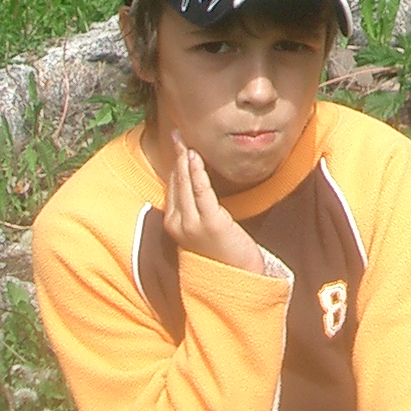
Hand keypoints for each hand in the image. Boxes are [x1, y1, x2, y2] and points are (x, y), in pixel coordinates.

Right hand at [163, 131, 264, 274]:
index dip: (174, 163)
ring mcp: (192, 225)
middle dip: (177, 155)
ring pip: (185, 184)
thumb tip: (198, 186)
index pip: (172, 186)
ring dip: (185, 159)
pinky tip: (195, 156)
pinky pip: (201, 192)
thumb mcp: (204, 229)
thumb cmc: (224, 252)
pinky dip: (196, 172)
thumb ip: (198, 209)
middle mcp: (178, 224)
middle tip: (176, 132)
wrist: (239, 278)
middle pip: (175, 181)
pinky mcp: (210, 223)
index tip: (177, 143)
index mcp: (174, 224)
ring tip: (185, 139)